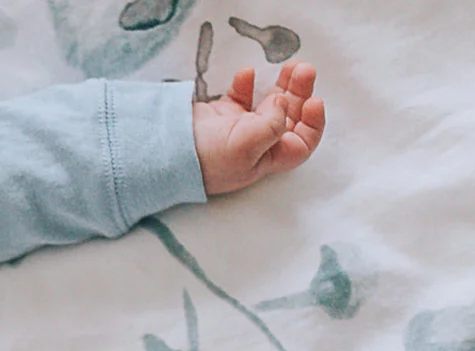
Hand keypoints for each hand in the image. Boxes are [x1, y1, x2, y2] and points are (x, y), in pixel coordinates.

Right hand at [194, 61, 325, 195]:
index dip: (313, 123)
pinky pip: (241, 97)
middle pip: (289, 118)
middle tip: (303, 70)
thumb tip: (282, 102)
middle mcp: (256, 145)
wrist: (160, 153)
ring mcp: (238, 130)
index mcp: (265, 159)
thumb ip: (271, 124)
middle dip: (300, 93)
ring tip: (290, 66)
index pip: (301, 143)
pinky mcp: (220, 117)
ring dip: (282, 85)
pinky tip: (246, 74)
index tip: (314, 101)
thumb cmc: (204, 160)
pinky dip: (247, 84)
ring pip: (270, 105)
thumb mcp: (245, 147)